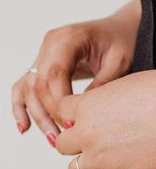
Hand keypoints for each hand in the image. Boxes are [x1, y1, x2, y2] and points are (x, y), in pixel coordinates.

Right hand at [11, 1, 140, 143]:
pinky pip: (24, 85)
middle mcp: (50, 43)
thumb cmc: (121, 42)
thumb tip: (84, 113)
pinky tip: (24, 127)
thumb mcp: (119, 62)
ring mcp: (43, 53)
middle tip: (62, 138)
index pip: (54, 74)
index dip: (59, 102)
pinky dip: (21, 105)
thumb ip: (101, 84)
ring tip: (52, 139)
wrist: (120, 29)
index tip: (72, 123)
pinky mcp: (42, 64)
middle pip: (38, 83)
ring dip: (37, 115)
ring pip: (28, 87)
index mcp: (68, 38)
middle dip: (48, 113)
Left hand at [54, 69, 155, 168]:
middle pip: (63, 145)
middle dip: (78, 141)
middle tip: (99, 138)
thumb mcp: (126, 84)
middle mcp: (88, 133)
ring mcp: (102, 158)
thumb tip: (105, 109)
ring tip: (108, 158)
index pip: (63, 112)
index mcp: (88, 105)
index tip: (91, 117)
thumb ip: (106, 99)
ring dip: (89, 165)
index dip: (76, 115)